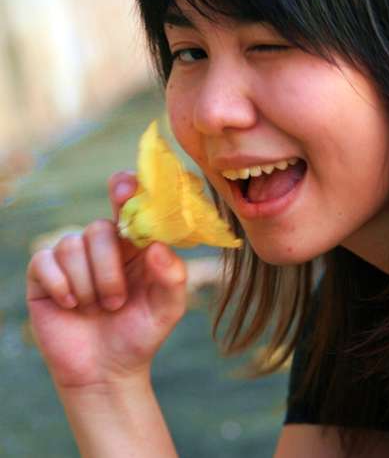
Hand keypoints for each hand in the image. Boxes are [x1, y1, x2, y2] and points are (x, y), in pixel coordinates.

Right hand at [26, 171, 187, 389]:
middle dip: (108, 269)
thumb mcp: (168, 308)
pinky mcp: (45, 276)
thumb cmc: (141, 333)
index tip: (124, 187)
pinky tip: (71, 305)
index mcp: (135, 246)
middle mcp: (104, 246)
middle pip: (99, 228)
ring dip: (88, 283)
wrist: (107, 371)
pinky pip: (44, 260)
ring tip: (98, 309)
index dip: (126, 189)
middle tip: (117, 302)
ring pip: (72, 244)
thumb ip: (173, 276)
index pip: (129, 206)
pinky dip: (60, 284)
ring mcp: (73, 260)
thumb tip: (156, 245)